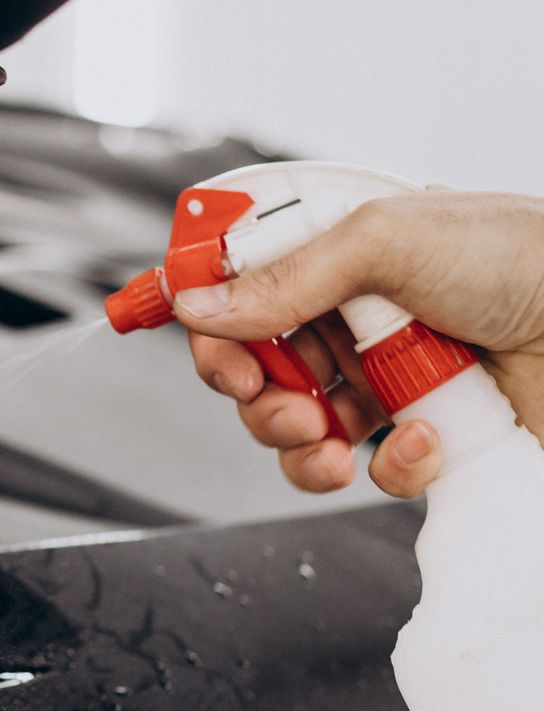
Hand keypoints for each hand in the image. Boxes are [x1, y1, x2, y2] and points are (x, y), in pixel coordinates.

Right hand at [178, 190, 543, 496]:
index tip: (211, 350)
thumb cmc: (522, 259)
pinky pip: (374, 468)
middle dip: (252, 394)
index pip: (240, 286)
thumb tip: (199, 305)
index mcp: (338, 255)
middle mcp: (355, 315)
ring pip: (299, 427)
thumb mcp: (388, 242)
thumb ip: (286, 278)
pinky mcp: (427, 434)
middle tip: (273, 403)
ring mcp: (389, 377)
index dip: (210, 320)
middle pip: (255, 365)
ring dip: (298, 444)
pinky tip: (429, 441)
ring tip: (328, 443)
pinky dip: (392, 466)